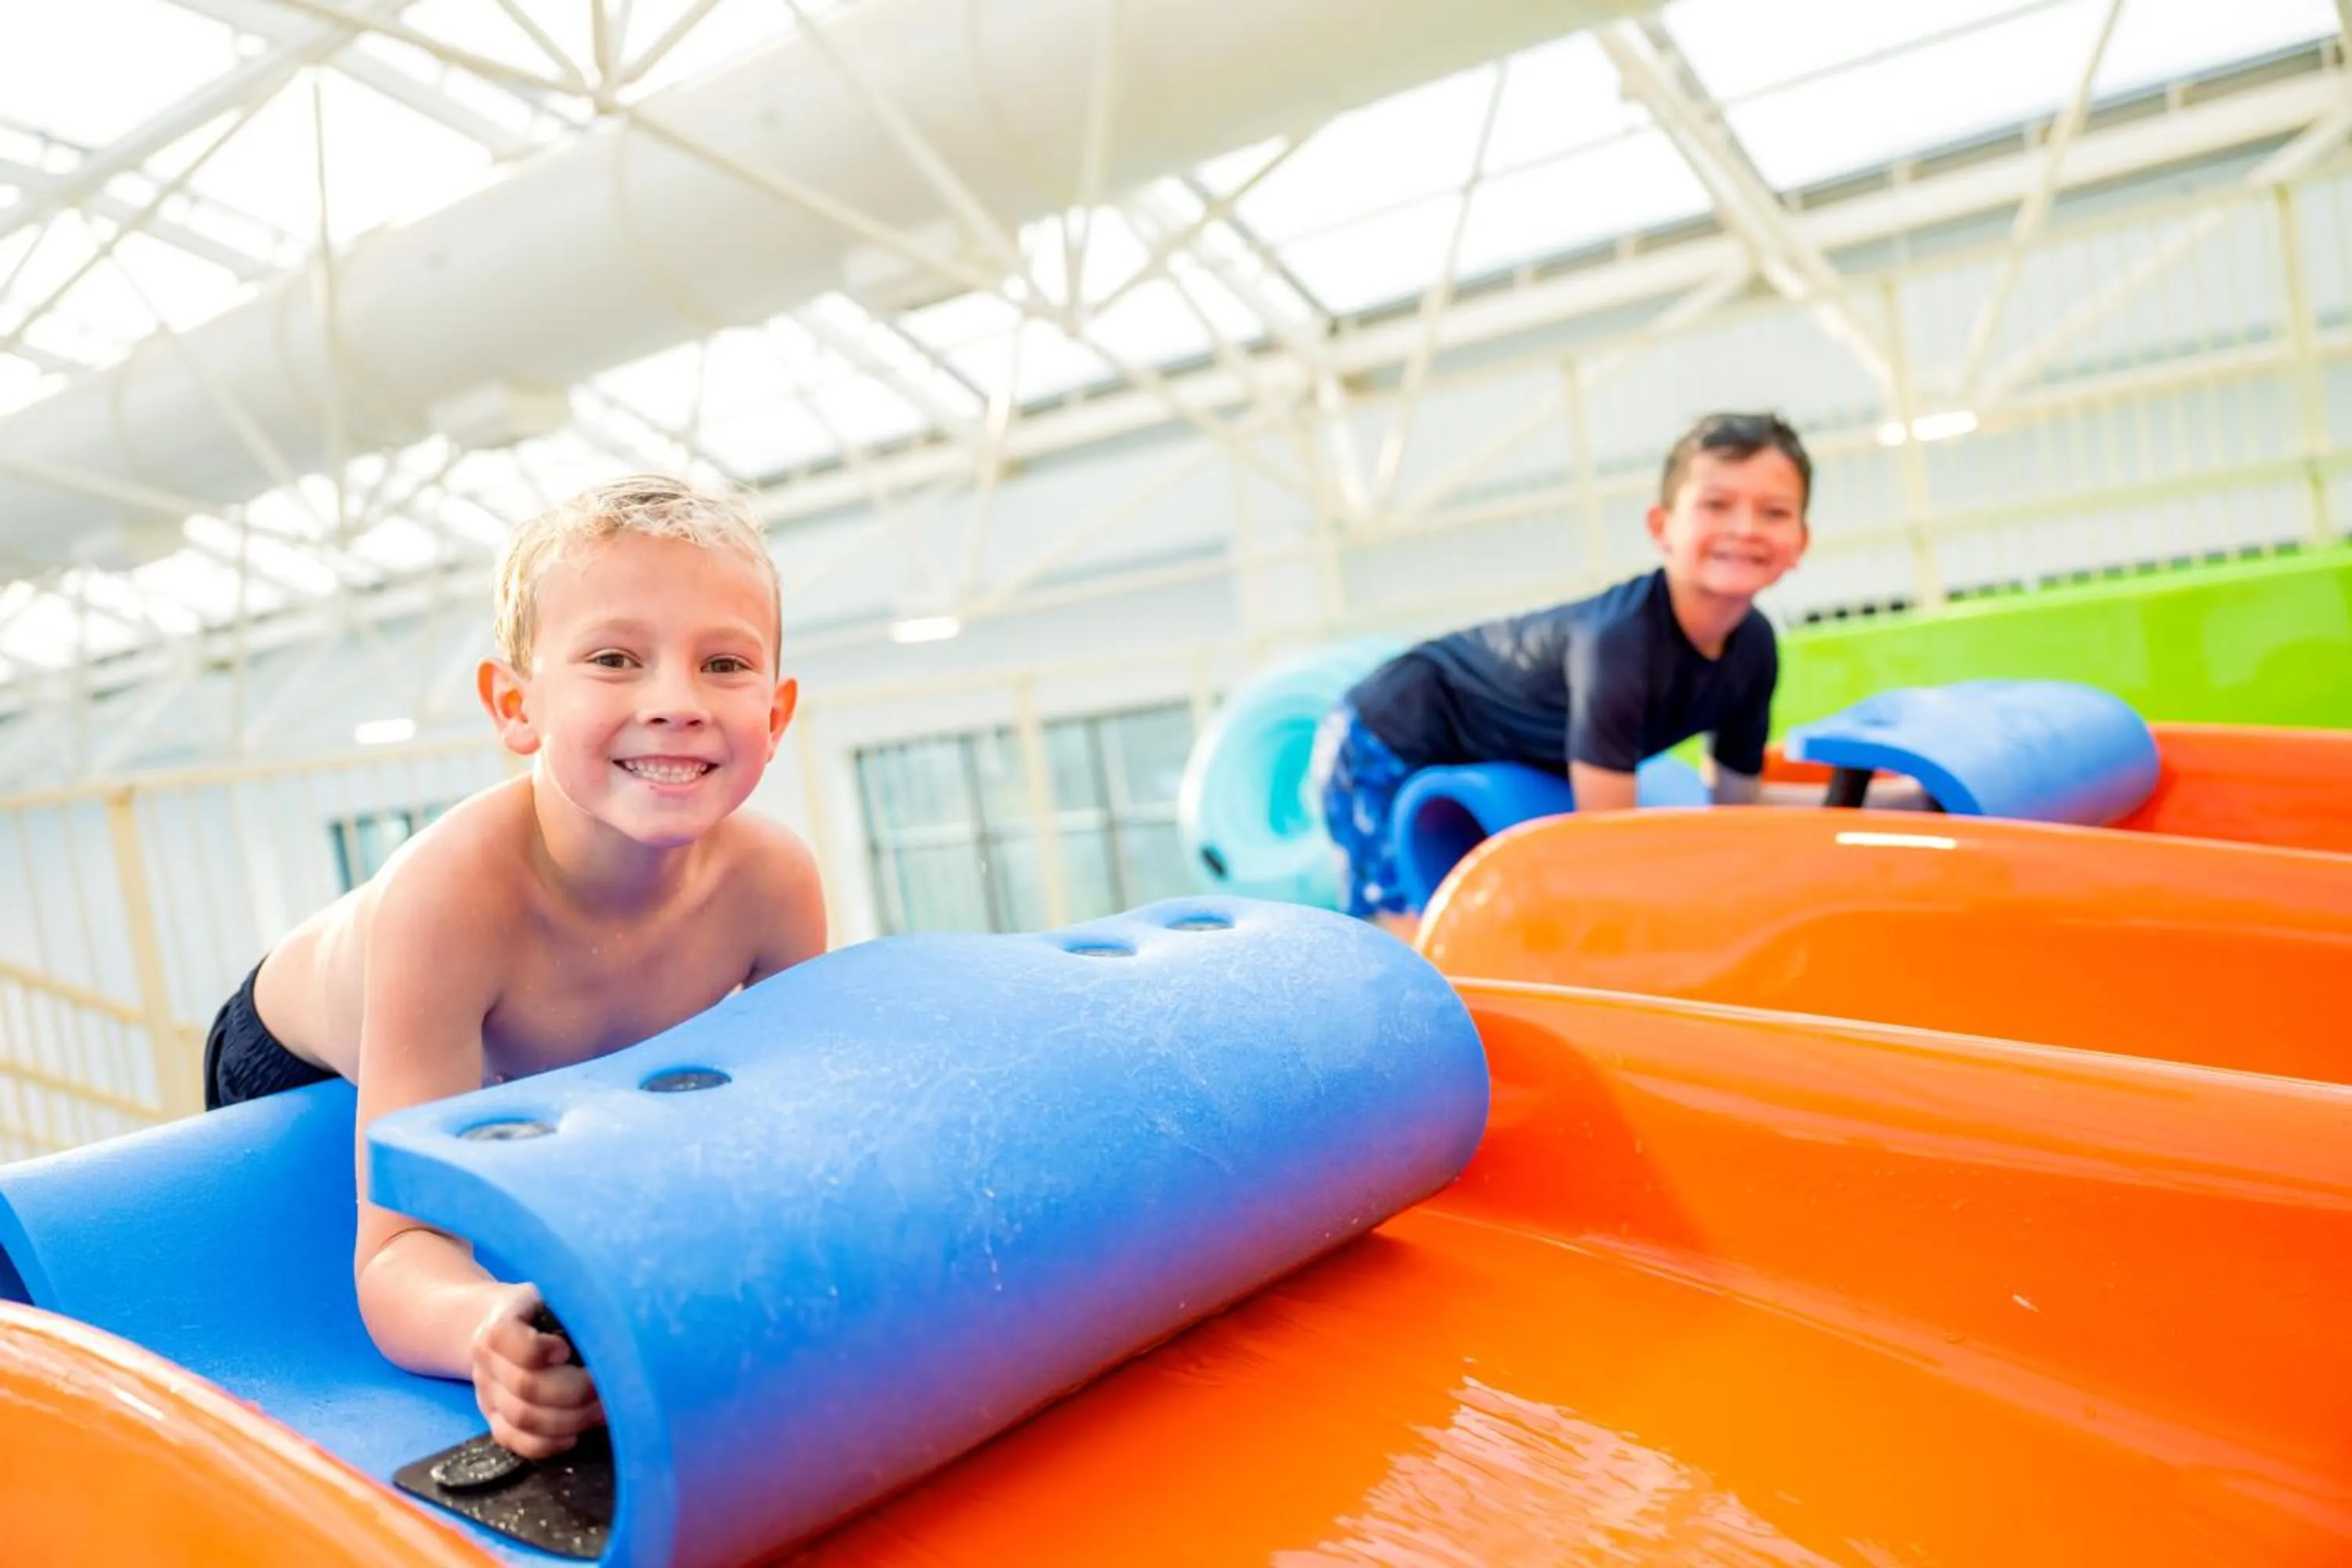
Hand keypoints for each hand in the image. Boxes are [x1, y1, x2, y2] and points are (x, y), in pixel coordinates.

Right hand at [468, 1283, 602, 1459]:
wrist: (507, 1322)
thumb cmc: (545, 1306)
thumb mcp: (555, 1292)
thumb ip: (574, 1305)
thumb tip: (614, 1327)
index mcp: (499, 1321)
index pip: (505, 1338)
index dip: (538, 1349)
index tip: (568, 1350)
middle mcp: (487, 1360)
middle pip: (525, 1386)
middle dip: (575, 1392)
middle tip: (610, 1388)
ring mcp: (487, 1393)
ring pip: (522, 1418)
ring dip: (570, 1420)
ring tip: (603, 1410)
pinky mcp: (494, 1418)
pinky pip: (513, 1441)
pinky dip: (546, 1445)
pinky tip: (574, 1436)